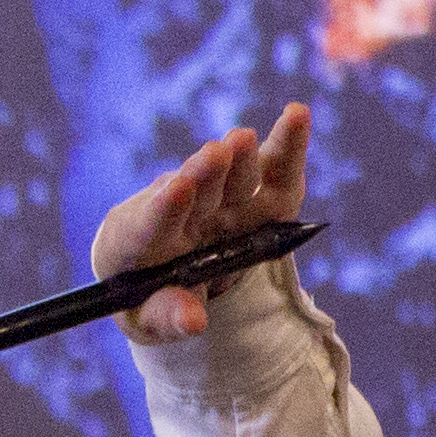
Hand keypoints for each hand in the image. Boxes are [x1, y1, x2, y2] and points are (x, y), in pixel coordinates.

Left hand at [85, 99, 313, 341]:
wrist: (164, 269)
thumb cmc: (150, 297)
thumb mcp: (150, 318)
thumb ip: (168, 316)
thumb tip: (195, 322)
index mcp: (137, 242)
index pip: (149, 224)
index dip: (165, 208)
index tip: (178, 189)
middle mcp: (178, 211)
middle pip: (193, 192)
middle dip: (205, 175)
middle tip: (216, 154)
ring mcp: (217, 199)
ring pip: (230, 177)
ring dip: (238, 159)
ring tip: (243, 140)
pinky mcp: (254, 192)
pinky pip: (272, 170)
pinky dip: (288, 145)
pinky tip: (298, 114)